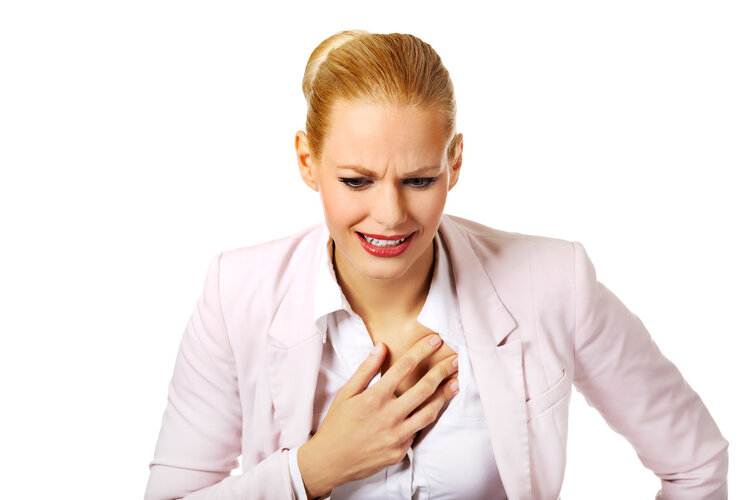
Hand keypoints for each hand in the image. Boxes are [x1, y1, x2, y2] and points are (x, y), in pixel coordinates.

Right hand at [297, 334, 458, 498]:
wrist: (330, 461)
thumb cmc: (336, 424)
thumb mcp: (346, 393)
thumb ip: (366, 370)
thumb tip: (381, 347)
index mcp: (374, 397)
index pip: (404, 367)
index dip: (422, 351)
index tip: (435, 340)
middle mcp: (388, 416)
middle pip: (424, 388)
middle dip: (442, 371)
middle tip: (455, 360)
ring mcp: (396, 436)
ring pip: (429, 412)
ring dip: (444, 396)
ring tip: (455, 383)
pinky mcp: (400, 452)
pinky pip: (417, 432)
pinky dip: (426, 418)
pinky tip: (434, 408)